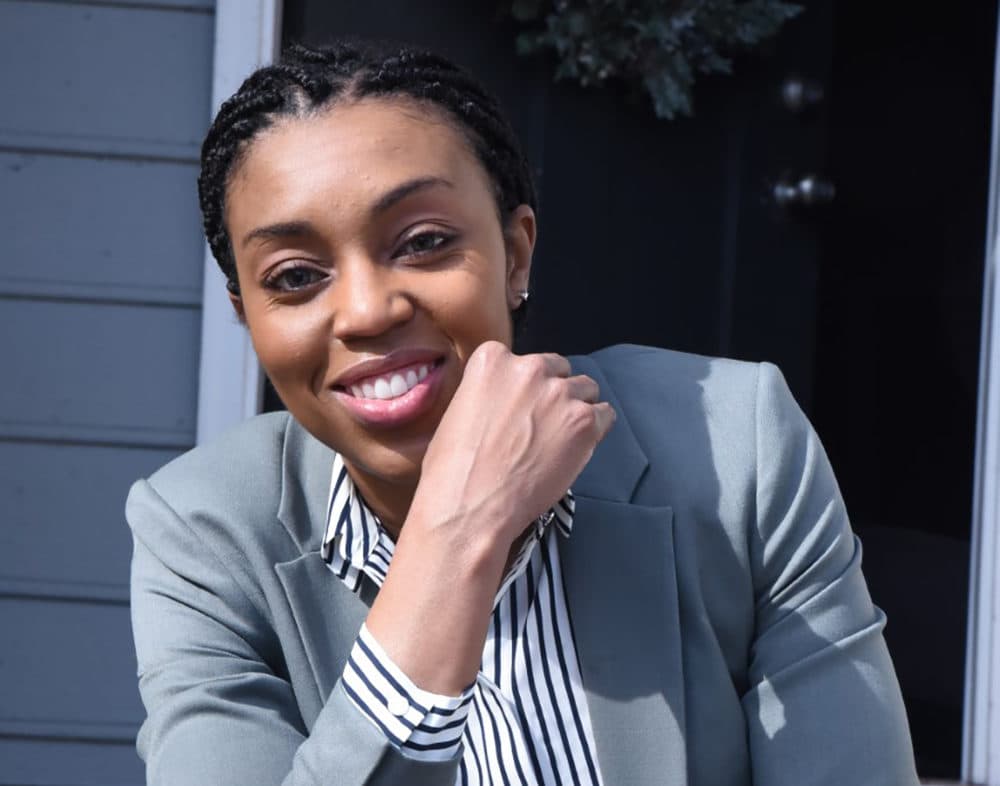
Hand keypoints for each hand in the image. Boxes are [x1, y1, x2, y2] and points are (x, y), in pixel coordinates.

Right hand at [411, 340, 615, 549]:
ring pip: (585, 389)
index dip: (526, 389)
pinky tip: (575, 450)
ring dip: (575, 410)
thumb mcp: (460, 409)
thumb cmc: (455, 469)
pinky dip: (596, 430)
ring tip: (558, 441)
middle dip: (553, 395)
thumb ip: (491, 392)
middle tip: (541, 427)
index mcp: (493, 359)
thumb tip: (511, 400)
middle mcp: (529, 368)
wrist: (470, 507)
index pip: (525, 362)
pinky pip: (605, 414)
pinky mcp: (584, 421)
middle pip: (559, 370)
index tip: (521, 408)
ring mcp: (560, 393)